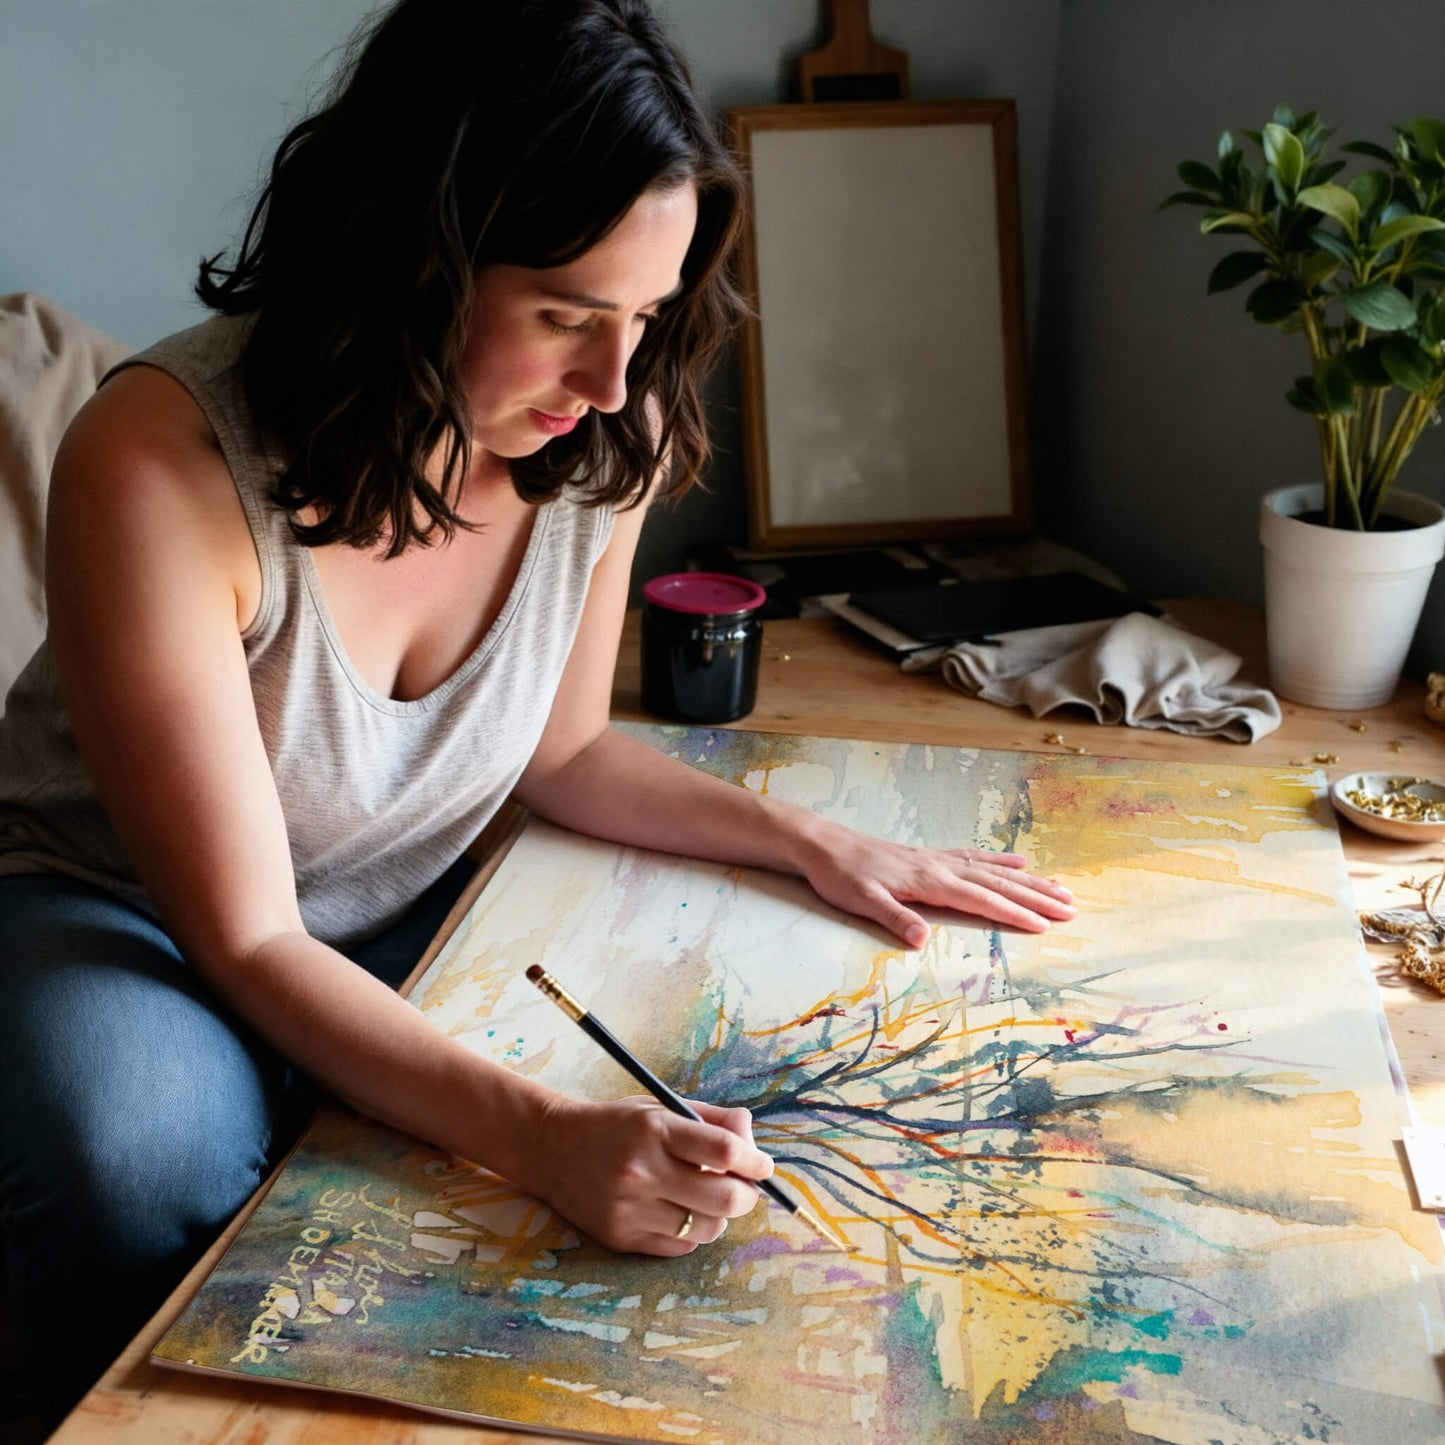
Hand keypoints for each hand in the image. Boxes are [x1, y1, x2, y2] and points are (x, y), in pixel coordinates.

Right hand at [528, 1095, 772, 1255]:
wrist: (550, 1148)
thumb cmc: (615, 1125)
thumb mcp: (660, 1108)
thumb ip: (711, 1121)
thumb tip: (752, 1140)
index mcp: (655, 1130)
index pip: (724, 1150)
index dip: (755, 1160)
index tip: (762, 1165)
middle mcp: (642, 1171)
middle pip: (724, 1198)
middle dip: (746, 1194)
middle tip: (745, 1186)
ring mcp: (630, 1209)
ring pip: (706, 1228)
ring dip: (719, 1215)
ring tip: (708, 1199)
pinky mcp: (621, 1238)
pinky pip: (680, 1247)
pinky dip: (692, 1233)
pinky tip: (680, 1212)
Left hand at [794, 816, 1074, 947]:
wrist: (823, 845)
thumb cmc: (840, 877)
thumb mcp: (860, 901)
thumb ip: (893, 918)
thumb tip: (921, 939)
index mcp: (929, 881)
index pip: (981, 899)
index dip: (1013, 913)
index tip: (1045, 925)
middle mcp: (941, 867)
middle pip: (998, 883)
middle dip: (1036, 897)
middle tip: (1071, 909)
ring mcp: (938, 859)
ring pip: (993, 870)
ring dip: (1028, 880)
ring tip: (1060, 889)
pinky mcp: (931, 856)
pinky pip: (975, 857)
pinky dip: (1000, 861)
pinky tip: (1017, 862)